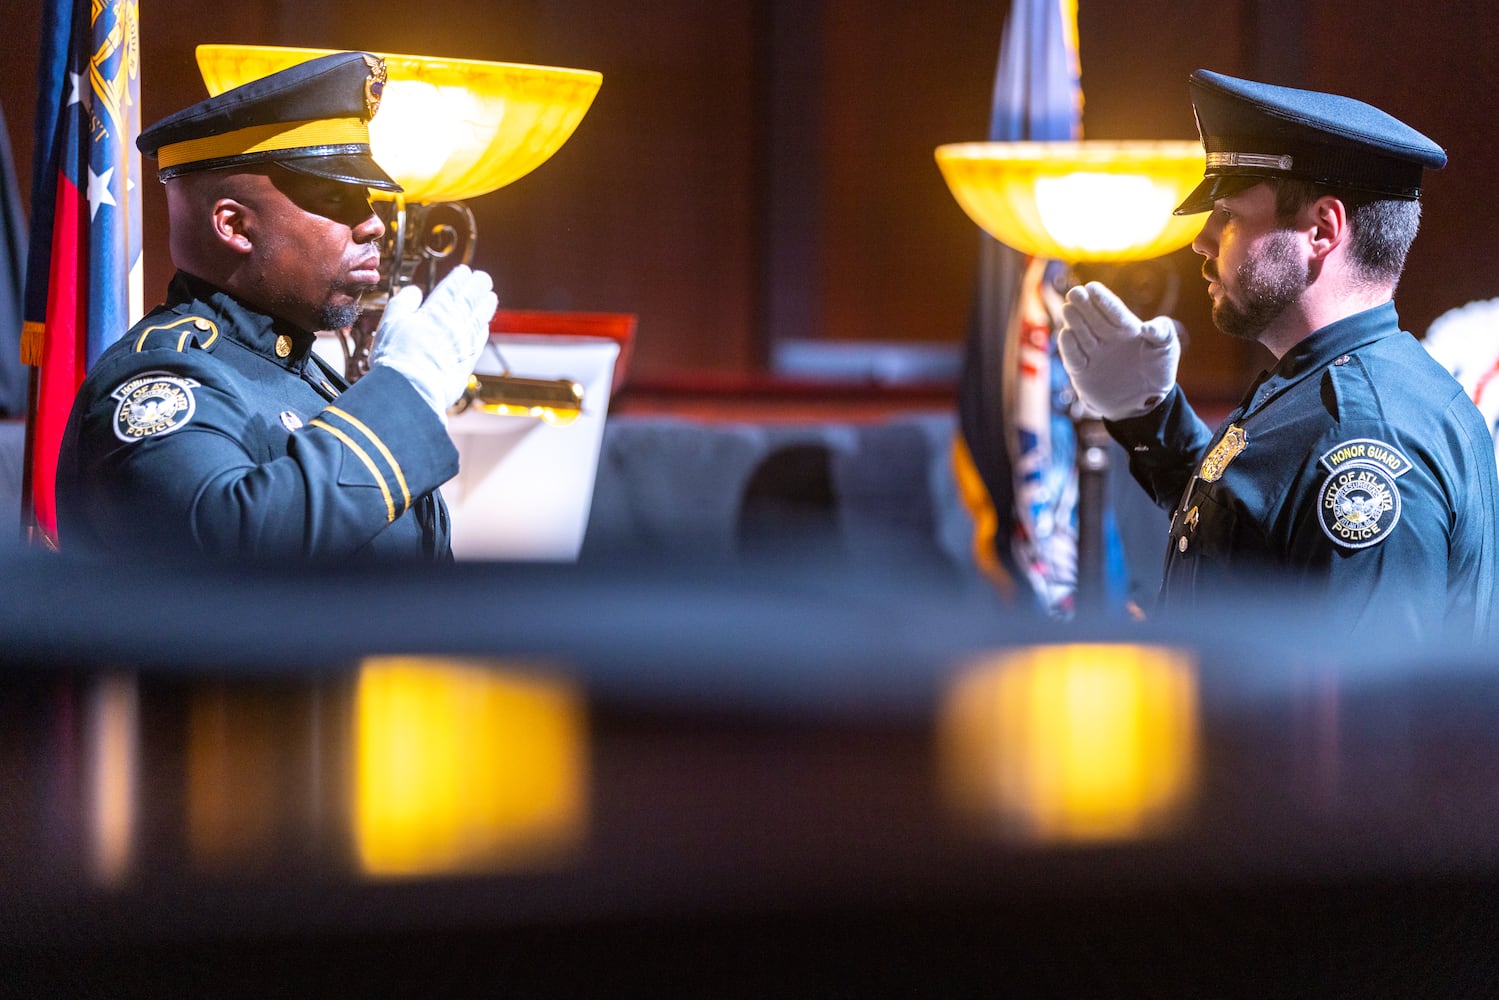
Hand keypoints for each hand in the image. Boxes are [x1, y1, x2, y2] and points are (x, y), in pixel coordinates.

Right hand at [368, 265, 497, 419]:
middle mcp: (453, 326)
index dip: (460, 278)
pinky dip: (483, 330)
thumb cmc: (396, 359)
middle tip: (484, 278)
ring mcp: (463, 345)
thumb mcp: (390, 323)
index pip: (452, 288)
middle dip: (479, 286)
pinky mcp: (467, 363)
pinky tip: (484, 327)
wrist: (410, 392)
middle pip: (471, 300)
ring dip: (486, 306)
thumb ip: (403, 304)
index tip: (465, 271)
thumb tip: (414, 291)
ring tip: (491, 297)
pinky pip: (479, 342)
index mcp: (435, 312)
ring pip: (479, 319)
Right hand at [1057, 280, 1181, 419]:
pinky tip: (1066, 334)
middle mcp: (1106, 338)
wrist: (1146, 403)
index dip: (1102, 299)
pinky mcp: (1082, 372)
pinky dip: (1069, 347)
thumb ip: (1163, 332)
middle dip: (1083, 305)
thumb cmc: (1158, 371)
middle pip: (1093, 318)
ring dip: (1074, 321)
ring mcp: (1093, 353)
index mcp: (1126, 328)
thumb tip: (1146, 327)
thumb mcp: (1168, 348)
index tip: (1092, 287)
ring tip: (1068, 308)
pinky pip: (1073, 357)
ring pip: (1081, 334)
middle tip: (1075, 293)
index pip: (1112, 310)